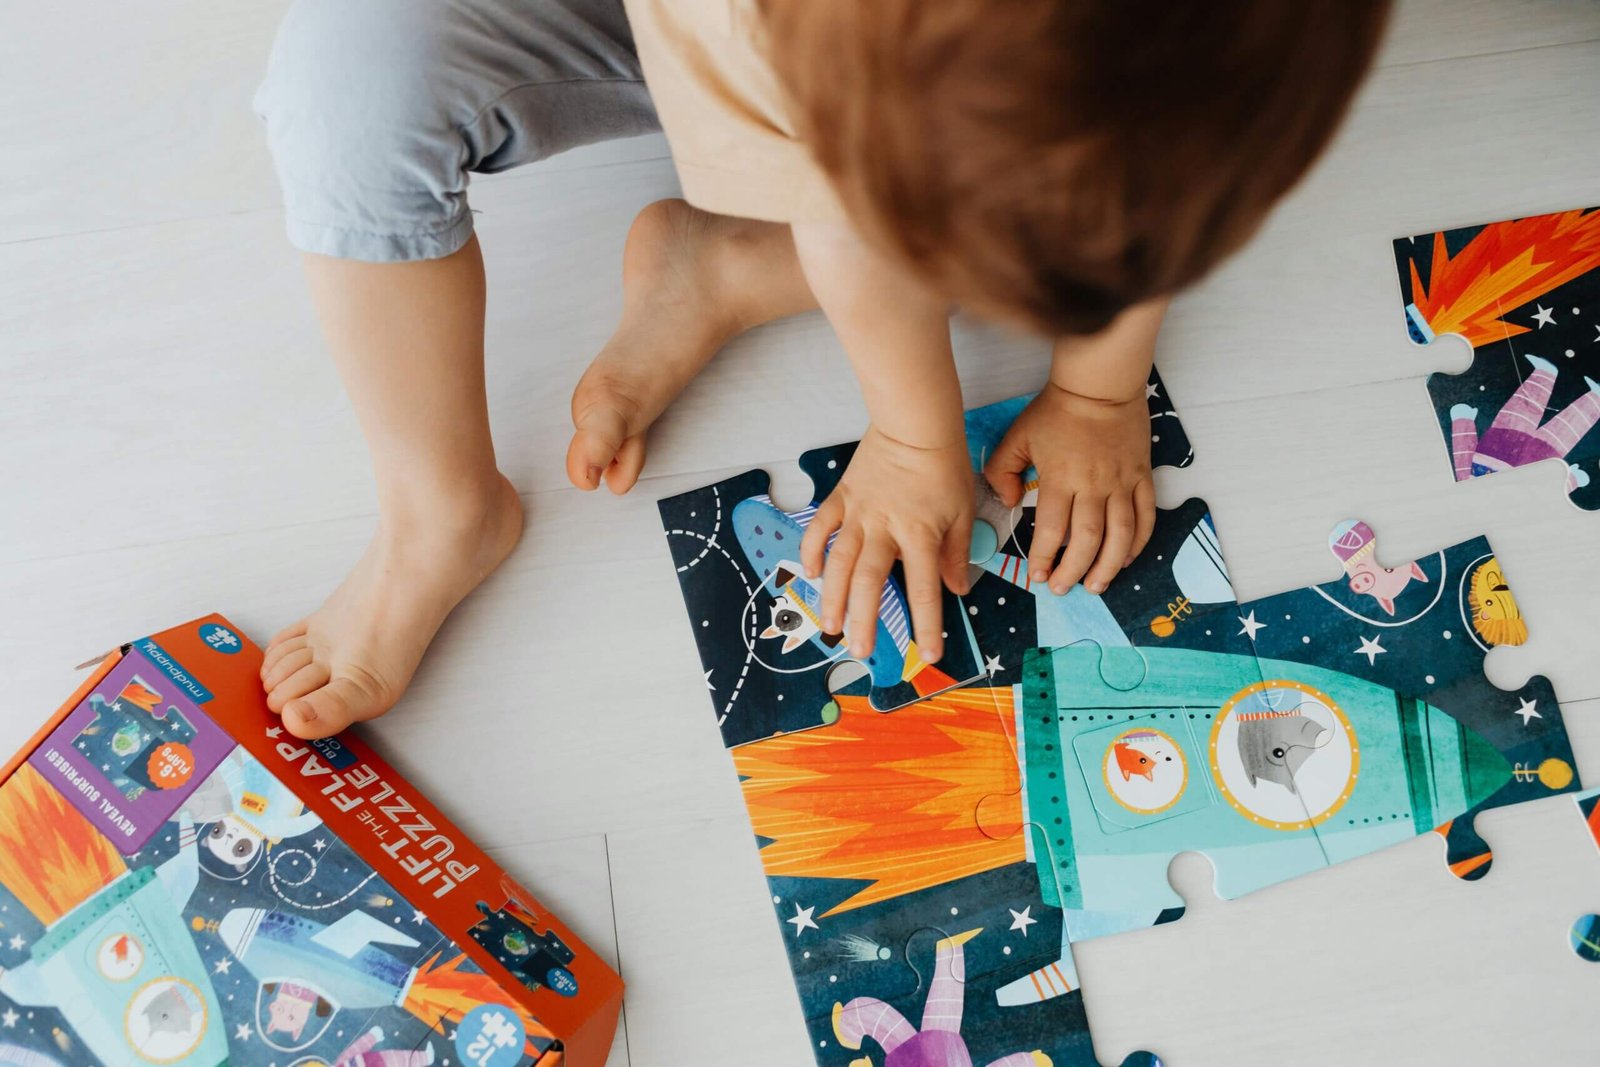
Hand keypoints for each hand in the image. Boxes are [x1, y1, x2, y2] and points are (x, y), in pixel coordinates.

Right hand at [799, 426, 974, 662]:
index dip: (927, 625)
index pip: (924, 588)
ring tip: (829, 625)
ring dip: (831, 596)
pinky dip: (811, 550)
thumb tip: (957, 590)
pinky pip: (820, 528)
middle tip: (860, 651)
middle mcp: (885, 528)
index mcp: (920, 534)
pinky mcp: (841, 497)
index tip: (929, 654)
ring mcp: (859, 513)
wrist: (914, 424)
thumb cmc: (943, 466)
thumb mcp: (962, 511)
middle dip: (865, 619)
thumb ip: (957, 554)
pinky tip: (809, 574)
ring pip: (839, 561)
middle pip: (870, 581)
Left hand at [983, 383, 1154, 594]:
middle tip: (1062, 588)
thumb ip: (1003, 471)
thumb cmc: (1056, 410)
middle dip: (1073, 571)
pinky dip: (1137, 543)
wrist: (1100, 385)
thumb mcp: (1017, 436)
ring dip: (1107, 567)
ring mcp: (1122, 483)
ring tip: (1096, 586)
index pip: (1050, 530)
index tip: (1036, 576)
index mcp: (1060, 478)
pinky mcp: (1142, 476)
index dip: (1043, 558)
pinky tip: (1125, 559)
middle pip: (1086, 541)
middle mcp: (1093, 486)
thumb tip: (1008, 503)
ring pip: (1119, 536)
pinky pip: (1145, 517)